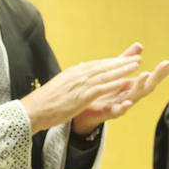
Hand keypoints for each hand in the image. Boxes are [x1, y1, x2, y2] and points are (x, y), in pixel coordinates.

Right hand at [19, 44, 143, 133]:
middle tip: (136, 58)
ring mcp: (79, 85)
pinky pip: (100, 89)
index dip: (111, 62)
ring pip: (104, 75)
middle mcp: (77, 75)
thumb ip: (70, 81)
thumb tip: (76, 75)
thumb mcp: (60, 87)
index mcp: (72, 73)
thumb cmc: (44, 102)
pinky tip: (124, 81)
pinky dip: (113, 84)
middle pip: (103, 66)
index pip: (96, 65)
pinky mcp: (80, 97)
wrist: (32, 111)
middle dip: (121, 62)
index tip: (124, 59)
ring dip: (121, 70)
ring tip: (136, 66)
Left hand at [72, 56, 168, 135]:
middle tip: (167, 64)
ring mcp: (122, 104)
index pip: (151, 77)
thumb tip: (140, 45)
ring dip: (141, 86)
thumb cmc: (104, 92)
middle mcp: (130, 95)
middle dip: (158, 75)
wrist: (85, 111)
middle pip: (148, 85)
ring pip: (135, 96)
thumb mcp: (116, 73)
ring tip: (146, 74)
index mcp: (132, 86)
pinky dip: (124, 106)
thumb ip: (127, 60)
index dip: (162, 70)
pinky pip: (118, 110)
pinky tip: (128, 102)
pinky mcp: (110, 112)